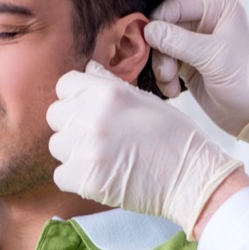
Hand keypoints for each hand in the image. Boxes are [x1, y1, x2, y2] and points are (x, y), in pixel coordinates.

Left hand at [47, 62, 242, 237]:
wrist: (192, 178)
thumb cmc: (175, 137)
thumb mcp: (146, 99)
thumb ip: (110, 84)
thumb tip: (89, 69)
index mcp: (108, 94)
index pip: (64, 85)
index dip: (75, 96)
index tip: (87, 107)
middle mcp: (93, 118)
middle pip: (55, 115)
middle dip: (72, 123)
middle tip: (97, 135)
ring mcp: (88, 150)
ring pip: (57, 145)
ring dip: (74, 151)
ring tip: (102, 156)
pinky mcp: (87, 180)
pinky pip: (61, 174)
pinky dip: (76, 177)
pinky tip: (99, 174)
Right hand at [147, 0, 248, 144]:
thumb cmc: (247, 80)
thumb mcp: (213, 57)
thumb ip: (178, 41)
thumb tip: (149, 29)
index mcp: (220, 6)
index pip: (177, 3)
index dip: (161, 20)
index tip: (151, 40)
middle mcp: (207, 19)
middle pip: (165, 24)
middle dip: (161, 48)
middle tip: (166, 69)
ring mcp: (195, 41)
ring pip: (161, 44)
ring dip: (162, 65)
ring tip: (170, 81)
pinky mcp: (188, 61)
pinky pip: (164, 61)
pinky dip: (164, 75)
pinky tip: (173, 88)